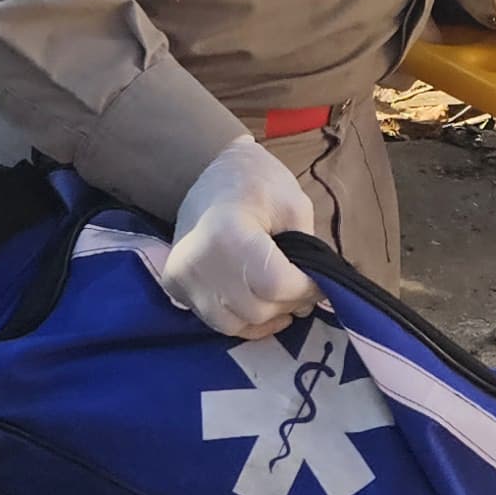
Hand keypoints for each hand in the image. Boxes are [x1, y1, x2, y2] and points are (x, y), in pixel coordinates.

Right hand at [162, 139, 322, 338]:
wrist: (208, 170)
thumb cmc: (256, 182)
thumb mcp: (294, 204)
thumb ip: (307, 252)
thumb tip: (311, 297)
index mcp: (227, 233)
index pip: (275, 284)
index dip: (306, 289)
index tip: (322, 284)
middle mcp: (196, 262)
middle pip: (255, 309)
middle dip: (289, 303)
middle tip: (304, 289)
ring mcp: (180, 278)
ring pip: (235, 324)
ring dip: (267, 316)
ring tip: (283, 298)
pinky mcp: (173, 287)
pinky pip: (215, 321)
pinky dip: (243, 319)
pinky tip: (261, 304)